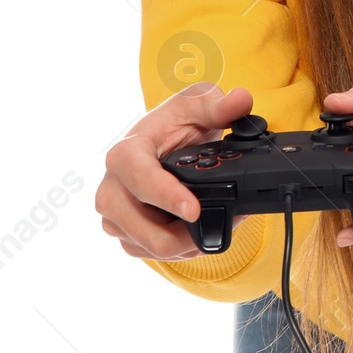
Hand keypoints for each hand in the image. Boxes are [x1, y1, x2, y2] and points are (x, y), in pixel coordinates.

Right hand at [97, 83, 254, 260]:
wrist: (165, 139)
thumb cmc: (176, 122)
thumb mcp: (198, 104)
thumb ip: (219, 104)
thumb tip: (240, 100)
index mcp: (126, 152)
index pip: (140, 179)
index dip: (166, 197)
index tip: (194, 210)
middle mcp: (111, 186)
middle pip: (137, 225)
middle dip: (179, 235)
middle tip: (220, 226)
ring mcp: (114, 212)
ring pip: (143, 244)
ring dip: (182, 245)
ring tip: (218, 229)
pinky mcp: (123, 230)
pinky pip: (146, 252)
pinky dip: (176, 251)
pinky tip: (199, 238)